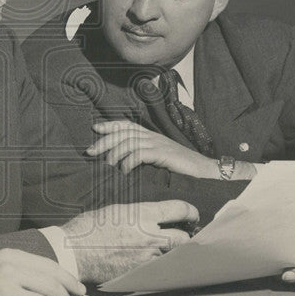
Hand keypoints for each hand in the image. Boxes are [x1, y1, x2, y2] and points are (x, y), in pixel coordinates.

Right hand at [61, 199, 195, 283]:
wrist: (72, 251)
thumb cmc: (89, 227)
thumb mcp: (116, 210)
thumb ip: (140, 213)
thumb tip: (155, 216)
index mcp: (143, 214)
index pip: (181, 210)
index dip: (191, 212)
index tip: (191, 216)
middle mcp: (149, 235)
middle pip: (184, 237)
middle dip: (187, 236)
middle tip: (185, 234)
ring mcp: (145, 257)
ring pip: (173, 256)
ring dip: (173, 252)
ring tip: (168, 249)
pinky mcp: (138, 273)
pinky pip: (157, 269)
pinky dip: (158, 265)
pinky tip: (152, 261)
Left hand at [88, 121, 255, 179]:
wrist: (204, 170)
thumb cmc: (181, 167)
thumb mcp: (159, 158)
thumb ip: (144, 155)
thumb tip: (124, 161)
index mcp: (151, 135)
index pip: (127, 125)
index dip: (111, 125)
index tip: (95, 128)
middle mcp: (152, 136)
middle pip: (123, 133)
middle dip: (104, 141)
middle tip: (90, 151)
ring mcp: (158, 143)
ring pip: (129, 142)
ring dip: (115, 153)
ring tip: (107, 164)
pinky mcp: (163, 153)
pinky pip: (140, 154)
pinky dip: (128, 161)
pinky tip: (124, 170)